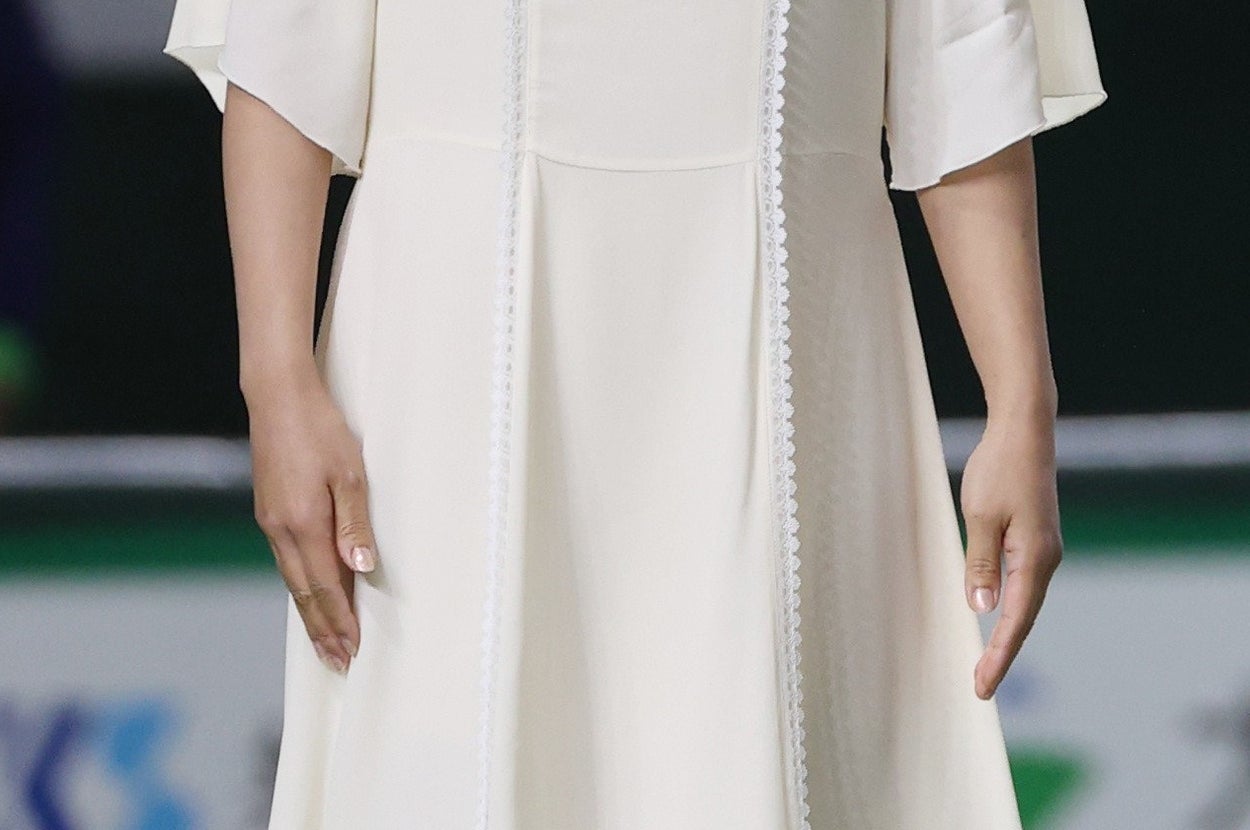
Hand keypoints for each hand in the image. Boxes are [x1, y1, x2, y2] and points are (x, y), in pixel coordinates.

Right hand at [247, 367, 377, 674]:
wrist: (278, 396)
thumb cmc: (320, 429)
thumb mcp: (350, 473)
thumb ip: (355, 523)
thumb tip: (360, 569)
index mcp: (303, 523)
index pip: (325, 587)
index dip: (339, 621)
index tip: (352, 649)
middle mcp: (281, 529)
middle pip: (304, 593)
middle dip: (323, 630)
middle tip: (338, 662)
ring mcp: (270, 520)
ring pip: (292, 579)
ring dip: (310, 612)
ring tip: (325, 640)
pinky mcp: (268, 510)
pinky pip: (285, 560)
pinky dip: (300, 586)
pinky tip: (309, 593)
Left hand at [959, 414, 1062, 699]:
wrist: (1024, 431)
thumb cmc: (999, 469)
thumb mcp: (981, 516)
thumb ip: (981, 563)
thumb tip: (981, 607)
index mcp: (1034, 558)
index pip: (1015, 621)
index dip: (999, 656)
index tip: (983, 687)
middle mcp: (1045, 559)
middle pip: (1023, 618)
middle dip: (1002, 654)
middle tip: (981, 688)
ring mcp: (1042, 549)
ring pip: (1024, 603)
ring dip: (1006, 634)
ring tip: (987, 665)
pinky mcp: (1034, 539)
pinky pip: (1022, 584)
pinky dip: (1009, 608)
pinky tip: (996, 619)